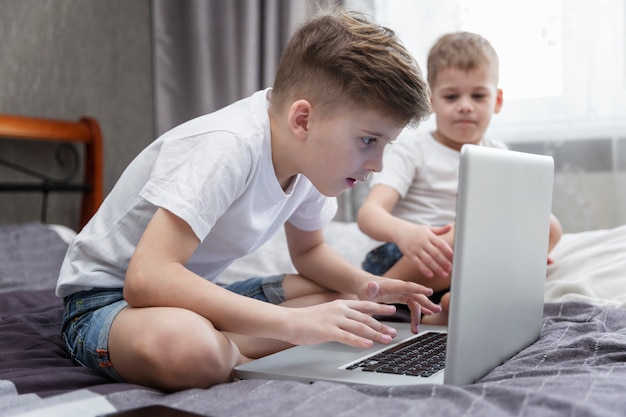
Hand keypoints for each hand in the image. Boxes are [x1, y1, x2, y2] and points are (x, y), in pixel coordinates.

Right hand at [282, 299, 399, 347]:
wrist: (288, 321)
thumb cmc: (306, 320)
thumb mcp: (326, 312)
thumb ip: (340, 316)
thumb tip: (353, 323)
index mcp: (340, 304)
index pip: (365, 305)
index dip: (380, 308)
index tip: (393, 309)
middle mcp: (339, 310)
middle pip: (366, 318)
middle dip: (382, 326)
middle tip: (394, 332)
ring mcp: (334, 320)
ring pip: (360, 328)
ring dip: (376, 334)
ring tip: (387, 340)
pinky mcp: (327, 331)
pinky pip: (346, 337)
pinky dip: (358, 341)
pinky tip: (368, 345)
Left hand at [357, 279, 441, 333]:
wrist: (363, 285)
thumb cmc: (364, 288)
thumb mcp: (366, 290)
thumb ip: (370, 289)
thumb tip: (372, 285)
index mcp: (392, 286)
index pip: (408, 286)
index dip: (419, 288)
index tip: (430, 291)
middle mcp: (399, 287)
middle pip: (416, 294)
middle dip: (426, 302)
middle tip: (436, 310)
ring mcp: (401, 292)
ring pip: (415, 301)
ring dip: (422, 310)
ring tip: (428, 319)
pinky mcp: (400, 296)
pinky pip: (413, 303)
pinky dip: (419, 310)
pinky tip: (426, 314)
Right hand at [395, 223, 453, 278]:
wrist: (399, 231)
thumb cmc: (416, 231)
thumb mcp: (428, 228)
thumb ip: (440, 229)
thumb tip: (451, 226)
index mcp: (429, 235)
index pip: (440, 243)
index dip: (447, 251)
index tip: (454, 257)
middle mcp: (422, 242)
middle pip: (435, 253)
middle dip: (444, 262)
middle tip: (450, 269)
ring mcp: (415, 249)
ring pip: (427, 260)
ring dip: (436, 268)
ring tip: (444, 274)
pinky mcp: (409, 254)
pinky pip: (417, 263)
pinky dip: (424, 270)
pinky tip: (430, 275)